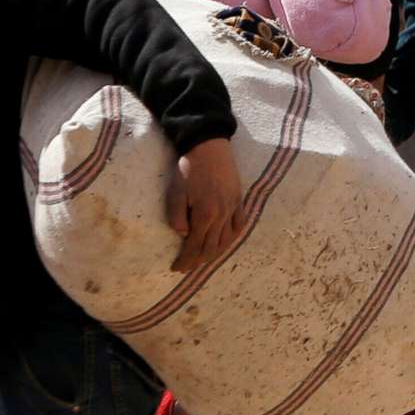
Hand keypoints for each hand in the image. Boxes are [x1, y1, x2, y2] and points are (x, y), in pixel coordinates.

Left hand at [166, 137, 246, 271]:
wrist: (209, 146)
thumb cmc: (189, 168)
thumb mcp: (175, 191)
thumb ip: (177, 215)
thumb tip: (183, 234)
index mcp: (205, 214)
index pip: (194, 245)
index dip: (185, 260)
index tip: (176, 268)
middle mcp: (221, 215)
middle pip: (211, 247)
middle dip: (198, 261)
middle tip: (187, 268)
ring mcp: (232, 209)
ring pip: (226, 240)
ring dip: (214, 254)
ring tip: (203, 260)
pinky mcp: (239, 201)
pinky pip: (238, 226)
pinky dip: (232, 238)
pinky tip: (225, 243)